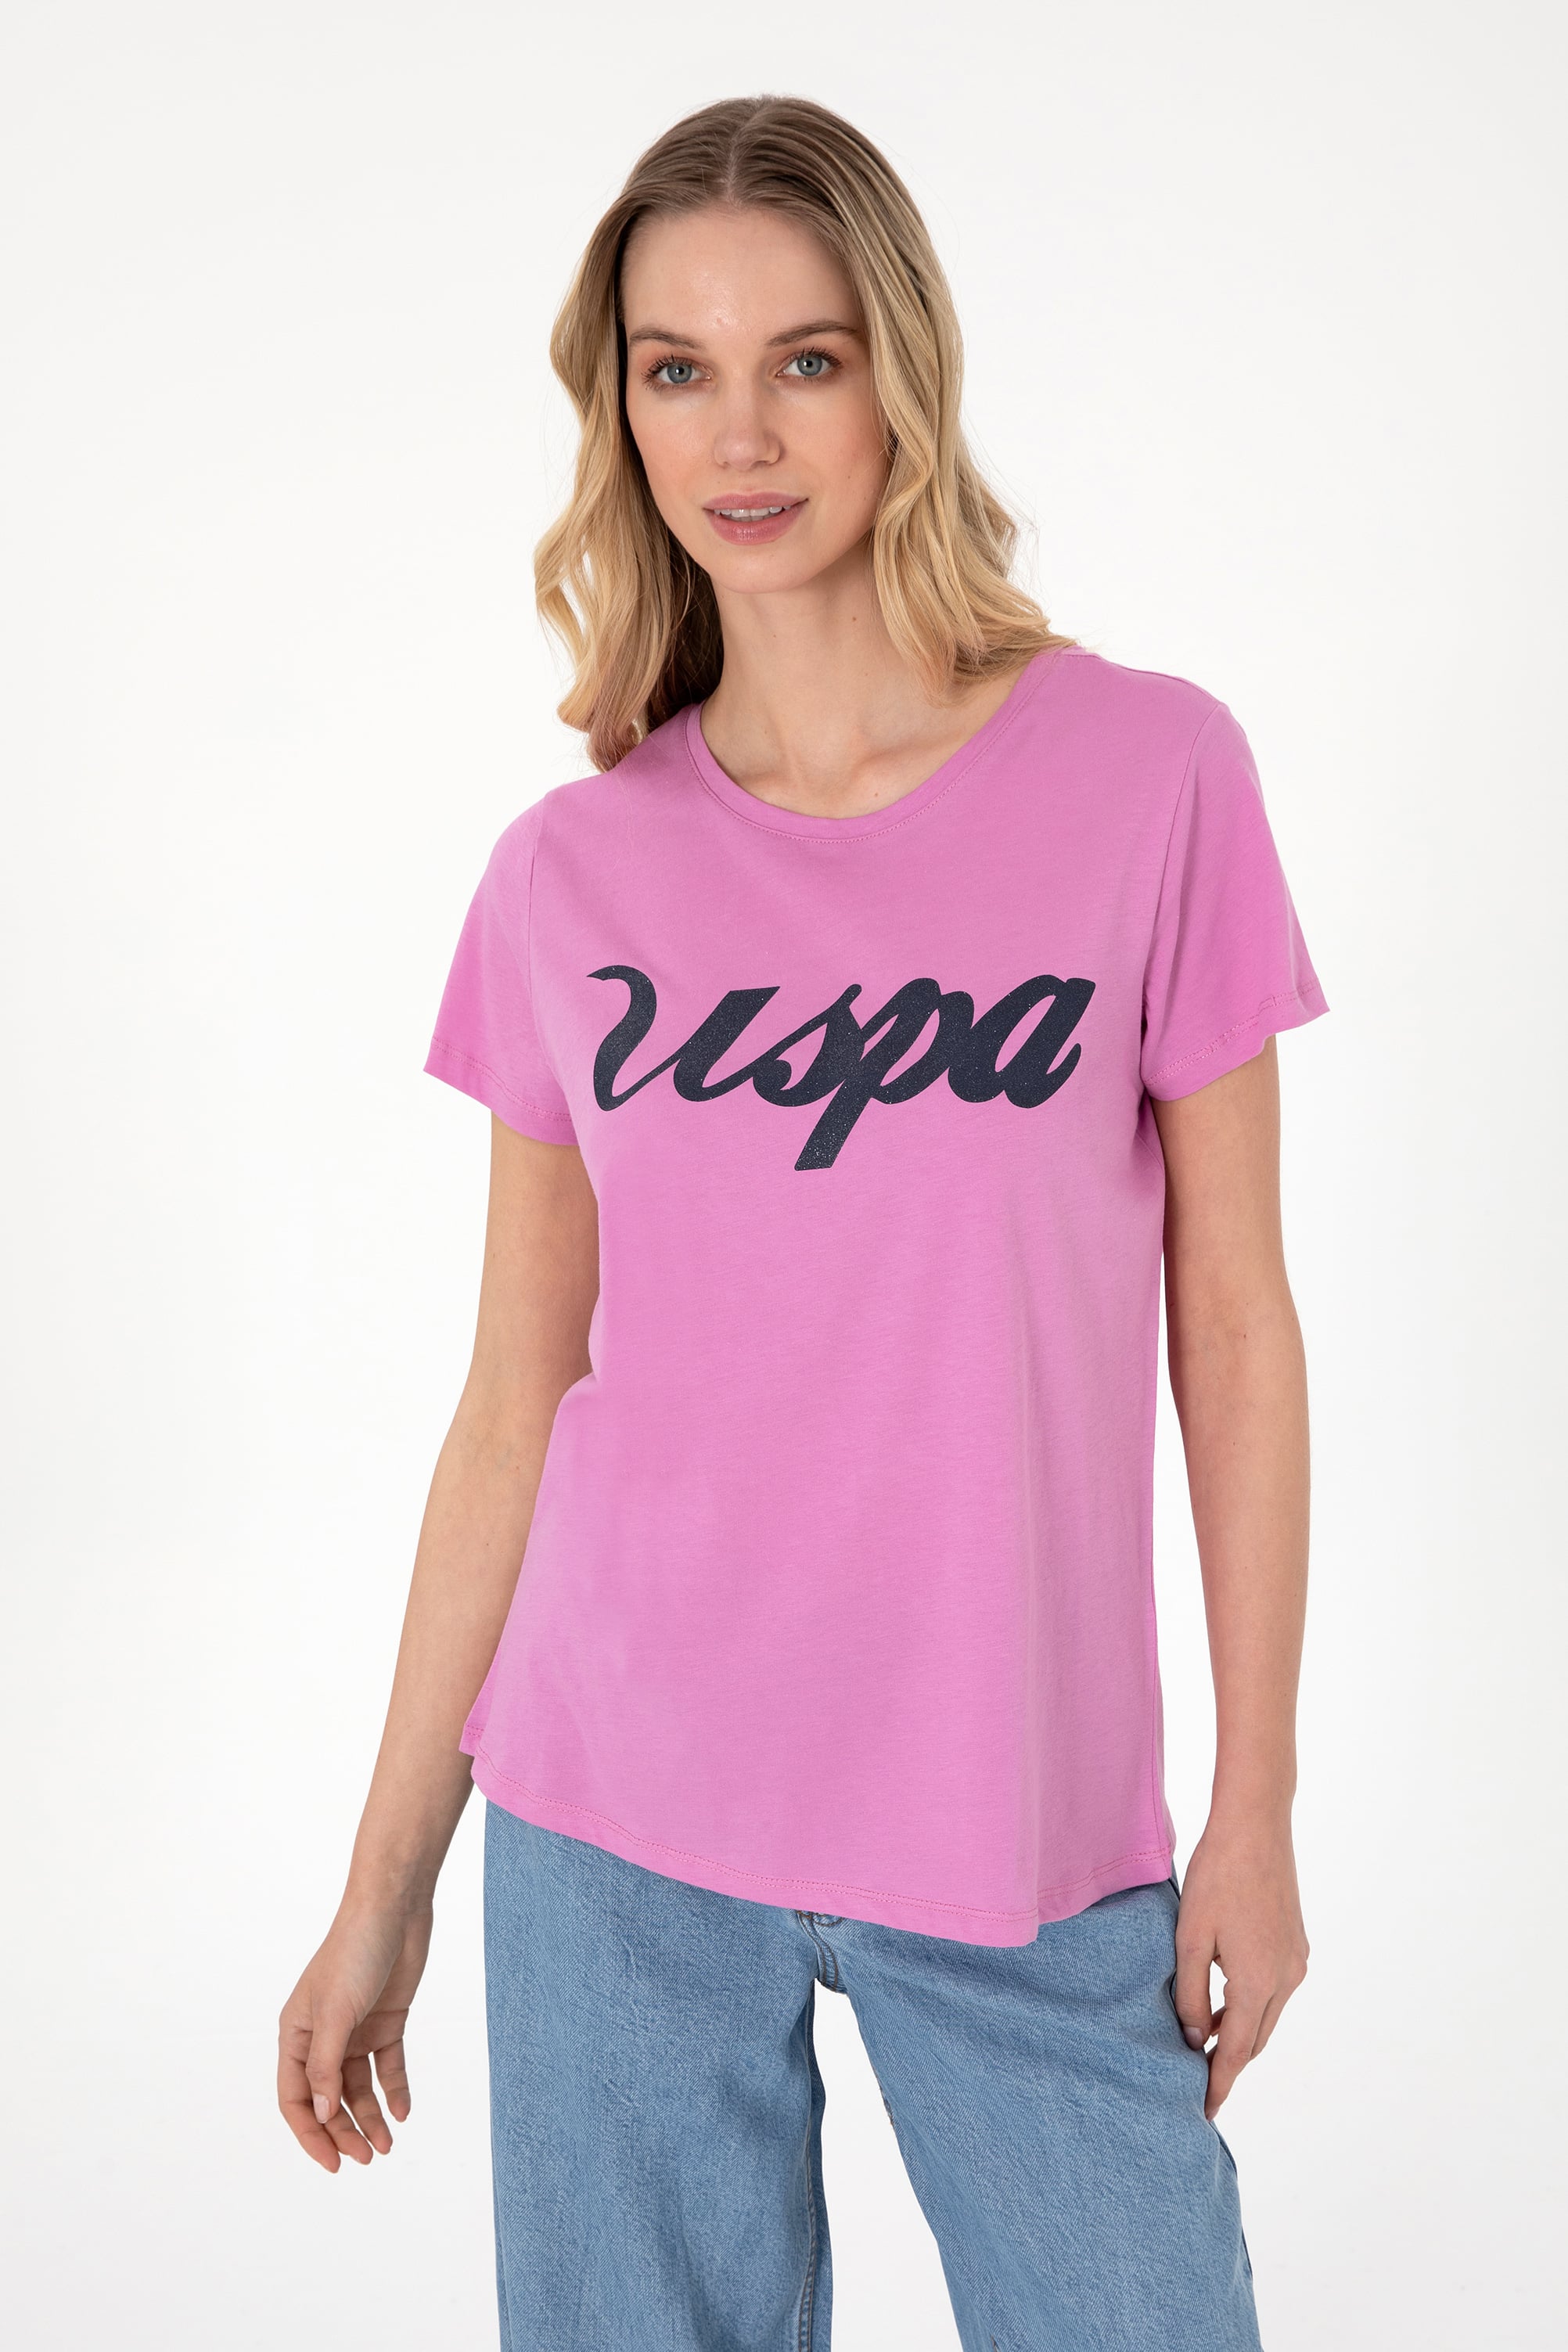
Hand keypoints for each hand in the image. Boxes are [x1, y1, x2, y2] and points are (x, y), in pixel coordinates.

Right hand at [277, 1901, 433, 2170]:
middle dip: (344, 2131)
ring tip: (388, 2144)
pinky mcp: (385, 2022)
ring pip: (359, 2088)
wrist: (394, 1910)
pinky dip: (395, 2089)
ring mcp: (355, 2030)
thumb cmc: (354, 1952)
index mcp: (296, 2033)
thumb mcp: (335, 2012)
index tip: (332, 2163)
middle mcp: (322, 2037)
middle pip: (329, 2099)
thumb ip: (325, 2065)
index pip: (295, 2098)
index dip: (311, 2134)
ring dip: (371, 2117)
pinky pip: (388, 2066)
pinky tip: (404, 2111)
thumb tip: (321, 2113)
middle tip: (367, 2158)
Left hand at [1172, 1820, 1307, 2118]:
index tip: (1204, 2111)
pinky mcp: (1297, 1945)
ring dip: (1239, 2033)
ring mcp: (1296, 1961)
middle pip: (1254, 2040)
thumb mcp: (1190, 1938)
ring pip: (1266, 2017)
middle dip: (1227, 2063)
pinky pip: (1274, 1992)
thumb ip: (1190, 1994)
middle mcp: (1286, 1979)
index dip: (1218, 2083)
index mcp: (1258, 1981)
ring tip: (1204, 2044)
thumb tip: (1194, 2039)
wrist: (1256, 1826)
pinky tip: (1225, 2002)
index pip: (1235, 2051)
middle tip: (1196, 2081)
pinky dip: (1251, 2007)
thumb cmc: (1217, 1876)